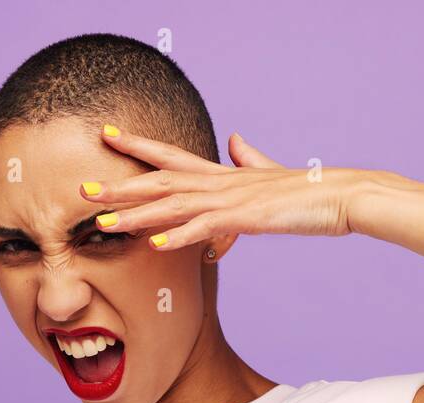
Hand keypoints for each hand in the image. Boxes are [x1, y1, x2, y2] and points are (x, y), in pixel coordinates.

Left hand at [78, 127, 371, 249]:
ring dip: (136, 216)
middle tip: (84, 191)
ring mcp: (231, 199)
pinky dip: (177, 236)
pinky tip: (154, 245)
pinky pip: (204, 229)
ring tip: (103, 225)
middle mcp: (220, 181)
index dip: (138, 146)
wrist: (339, 195)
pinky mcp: (246, 218)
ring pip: (173, 205)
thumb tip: (234, 139)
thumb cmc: (307, 191)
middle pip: (160, 180)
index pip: (171, 155)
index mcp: (223, 172)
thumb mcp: (270, 172)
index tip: (106, 136)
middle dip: (120, 187)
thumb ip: (248, 157)